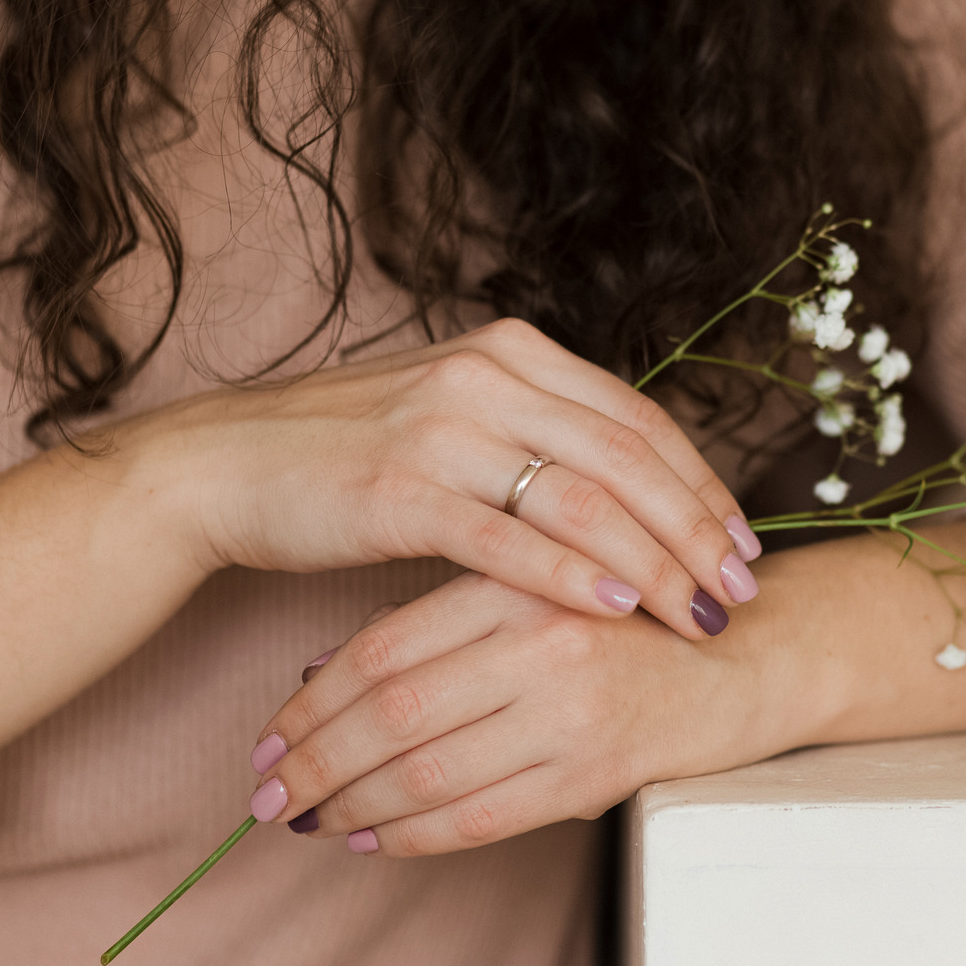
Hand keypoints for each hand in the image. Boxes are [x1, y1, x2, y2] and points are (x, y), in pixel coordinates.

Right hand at [128, 317, 761, 640]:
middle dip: (697, 530)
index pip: (638, 417)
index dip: (700, 482)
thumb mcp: (452, 416)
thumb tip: (624, 481)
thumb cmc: (342, 454)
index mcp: (511, 352)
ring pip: (586, 498)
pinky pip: (511, 537)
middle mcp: (488, 374)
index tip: (741, 541)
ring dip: (653, 562)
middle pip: (630, 457)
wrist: (223, 467)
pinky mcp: (403, 488)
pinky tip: (617, 609)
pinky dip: (572, 575)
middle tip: (739, 589)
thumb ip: (533, 430)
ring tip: (695, 613)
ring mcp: (446, 427)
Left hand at [243, 571, 795, 853]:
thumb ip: (440, 621)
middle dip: (313, 760)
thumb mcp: (536, 592)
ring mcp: (570, 711)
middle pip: (390, 711)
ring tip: (309, 821)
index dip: (310, 701)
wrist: (751, 657)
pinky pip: (482, 818)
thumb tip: (319, 672)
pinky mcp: (597, 773)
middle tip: (265, 793)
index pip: (383, 647)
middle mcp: (540, 642)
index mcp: (517, 583)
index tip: (266, 736)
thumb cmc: (629, 620)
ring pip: (427, 770)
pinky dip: (416, 834)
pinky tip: (376, 839)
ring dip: (353, 804)